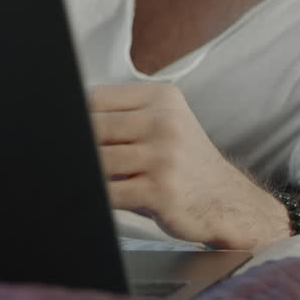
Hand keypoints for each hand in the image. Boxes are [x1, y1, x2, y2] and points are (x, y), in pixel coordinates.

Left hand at [88, 81, 288, 250]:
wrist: (226, 201)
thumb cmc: (186, 163)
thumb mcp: (165, 124)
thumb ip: (125, 117)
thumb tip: (78, 120)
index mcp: (162, 99)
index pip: (98, 98)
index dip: (81, 117)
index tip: (73, 129)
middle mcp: (165, 122)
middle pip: (95, 127)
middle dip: (86, 146)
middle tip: (79, 155)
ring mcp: (164, 156)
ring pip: (100, 160)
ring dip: (94, 171)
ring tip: (101, 175)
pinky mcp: (160, 190)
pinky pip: (111, 192)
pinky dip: (101, 195)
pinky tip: (103, 195)